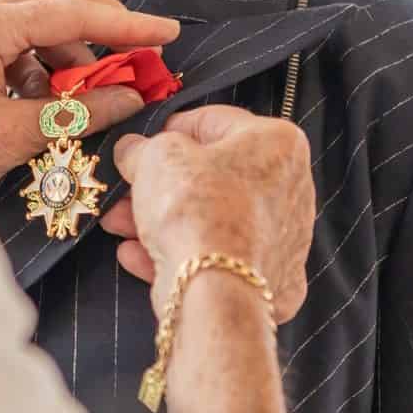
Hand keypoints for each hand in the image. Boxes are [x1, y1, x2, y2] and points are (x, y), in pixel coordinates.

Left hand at [0, 0, 177, 200]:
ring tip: (92, 95)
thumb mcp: (10, 138)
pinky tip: (49, 106)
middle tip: (131, 53)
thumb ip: (75, 113)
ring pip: (29, 16)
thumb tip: (130, 97)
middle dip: (95, 16)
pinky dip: (38, 66)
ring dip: (67, 47)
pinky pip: (7, 42)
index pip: (71, 9)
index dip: (126, 24)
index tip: (166, 34)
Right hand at [106, 106, 312, 321]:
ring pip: (212, 218)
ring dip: (161, 220)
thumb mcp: (154, 155)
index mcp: (278, 142)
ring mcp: (287, 240)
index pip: (212, 121)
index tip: (140, 146)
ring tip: (119, 226)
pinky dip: (182, 253)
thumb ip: (142, 147)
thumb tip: (133, 151)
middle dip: (160, 185)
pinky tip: (140, 256)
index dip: (166, 131)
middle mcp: (293, 188)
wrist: (215, 291)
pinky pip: (220, 257)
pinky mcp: (274, 282)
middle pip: (211, 176)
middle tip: (125, 190)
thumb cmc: (194, 208)